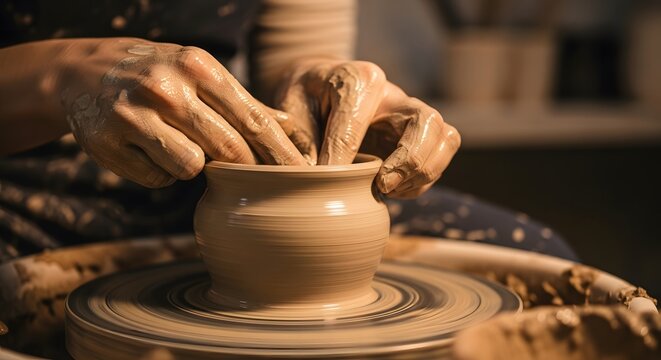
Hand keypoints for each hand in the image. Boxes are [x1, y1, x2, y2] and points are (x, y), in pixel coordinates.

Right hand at [58, 38, 305, 187]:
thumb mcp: (200, 73)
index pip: (252, 119)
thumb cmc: (159, 74)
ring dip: (191, 165)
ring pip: (190, 167)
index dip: (279, 152)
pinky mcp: (107, 143)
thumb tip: (292, 129)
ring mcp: (133, 115)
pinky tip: (149, 150)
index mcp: (197, 67)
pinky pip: (157, 179)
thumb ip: (245, 103)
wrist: (83, 71)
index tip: (299, 176)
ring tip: (177, 144)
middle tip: (243, 170)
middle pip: (227, 148)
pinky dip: (160, 172)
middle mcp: (166, 88)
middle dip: (242, 166)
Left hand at [273, 58, 460, 197]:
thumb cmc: (305, 98)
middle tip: (382, 186)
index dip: (341, 157)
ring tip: (389, 190)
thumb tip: (312, 178)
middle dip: (410, 160)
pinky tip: (393, 191)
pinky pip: (440, 157)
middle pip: (427, 122)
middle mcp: (394, 94)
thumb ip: (301, 139)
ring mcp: (411, 115)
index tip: (326, 180)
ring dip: (424, 172)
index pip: (356, 122)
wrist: (321, 88)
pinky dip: (422, 181)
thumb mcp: (291, 109)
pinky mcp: (419, 136)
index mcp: (358, 79)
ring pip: (445, 137)